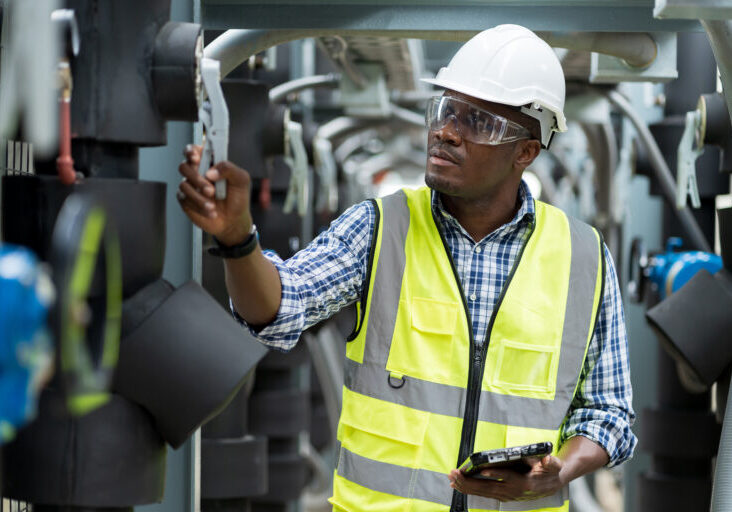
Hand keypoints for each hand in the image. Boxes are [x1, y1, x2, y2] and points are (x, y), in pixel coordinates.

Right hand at [177, 145, 252, 245]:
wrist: (234, 220)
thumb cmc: (237, 198)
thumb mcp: (241, 180)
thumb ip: (229, 169)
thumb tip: (211, 172)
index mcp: (210, 163)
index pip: (195, 150)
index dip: (192, 151)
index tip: (196, 158)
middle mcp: (198, 172)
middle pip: (184, 166)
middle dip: (196, 178)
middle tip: (211, 190)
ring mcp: (191, 186)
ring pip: (184, 184)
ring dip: (199, 197)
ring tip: (213, 206)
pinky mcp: (186, 200)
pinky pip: (184, 199)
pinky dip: (198, 206)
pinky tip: (210, 211)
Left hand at [448, 455, 564, 501]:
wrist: (551, 484)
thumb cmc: (549, 471)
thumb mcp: (554, 465)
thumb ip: (551, 463)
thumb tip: (548, 459)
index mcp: (525, 483)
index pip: (509, 478)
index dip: (496, 474)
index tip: (483, 470)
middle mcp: (513, 491)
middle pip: (490, 488)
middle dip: (471, 482)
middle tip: (455, 473)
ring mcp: (507, 495)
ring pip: (483, 492)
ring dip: (466, 486)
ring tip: (452, 478)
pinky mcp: (502, 495)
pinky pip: (483, 493)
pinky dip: (469, 489)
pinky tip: (457, 485)